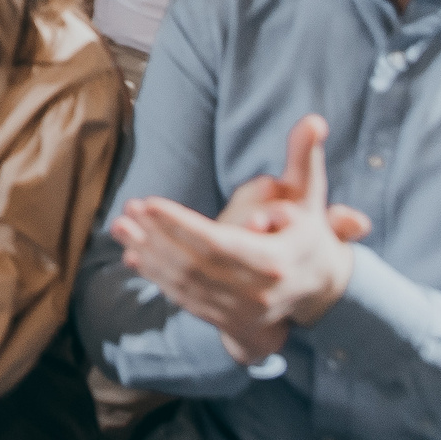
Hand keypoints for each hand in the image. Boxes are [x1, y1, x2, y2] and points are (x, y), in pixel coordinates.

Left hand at [108, 115, 356, 362]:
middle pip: (195, 265)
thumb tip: (313, 120)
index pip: (218, 244)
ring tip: (121, 227)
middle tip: (129, 210)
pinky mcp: (228, 320)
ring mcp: (241, 310)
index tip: (148, 202)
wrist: (319, 288)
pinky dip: (157, 277)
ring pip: (185, 284)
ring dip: (149, 255)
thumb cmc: (308, 232)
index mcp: (275, 260)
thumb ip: (307, 157)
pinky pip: (185, 299)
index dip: (179, 224)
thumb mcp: (311, 194)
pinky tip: (133, 255)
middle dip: (157, 236)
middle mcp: (258, 292)